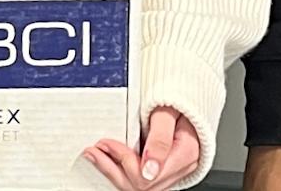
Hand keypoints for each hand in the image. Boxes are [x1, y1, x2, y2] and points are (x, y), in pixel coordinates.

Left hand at [86, 106, 201, 190]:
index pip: (148, 175)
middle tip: (94, 150)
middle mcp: (180, 168)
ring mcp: (171, 172)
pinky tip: (107, 160)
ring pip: (138, 186)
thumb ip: (160, 139)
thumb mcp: (167, 111)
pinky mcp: (162, 171)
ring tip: (96, 155)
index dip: (123, 160)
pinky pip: (139, 181)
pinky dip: (121, 171)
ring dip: (113, 172)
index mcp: (186, 154)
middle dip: (113, 168)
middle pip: (142, 186)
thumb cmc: (176, 100)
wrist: (186, 98)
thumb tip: (149, 169)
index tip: (106, 143)